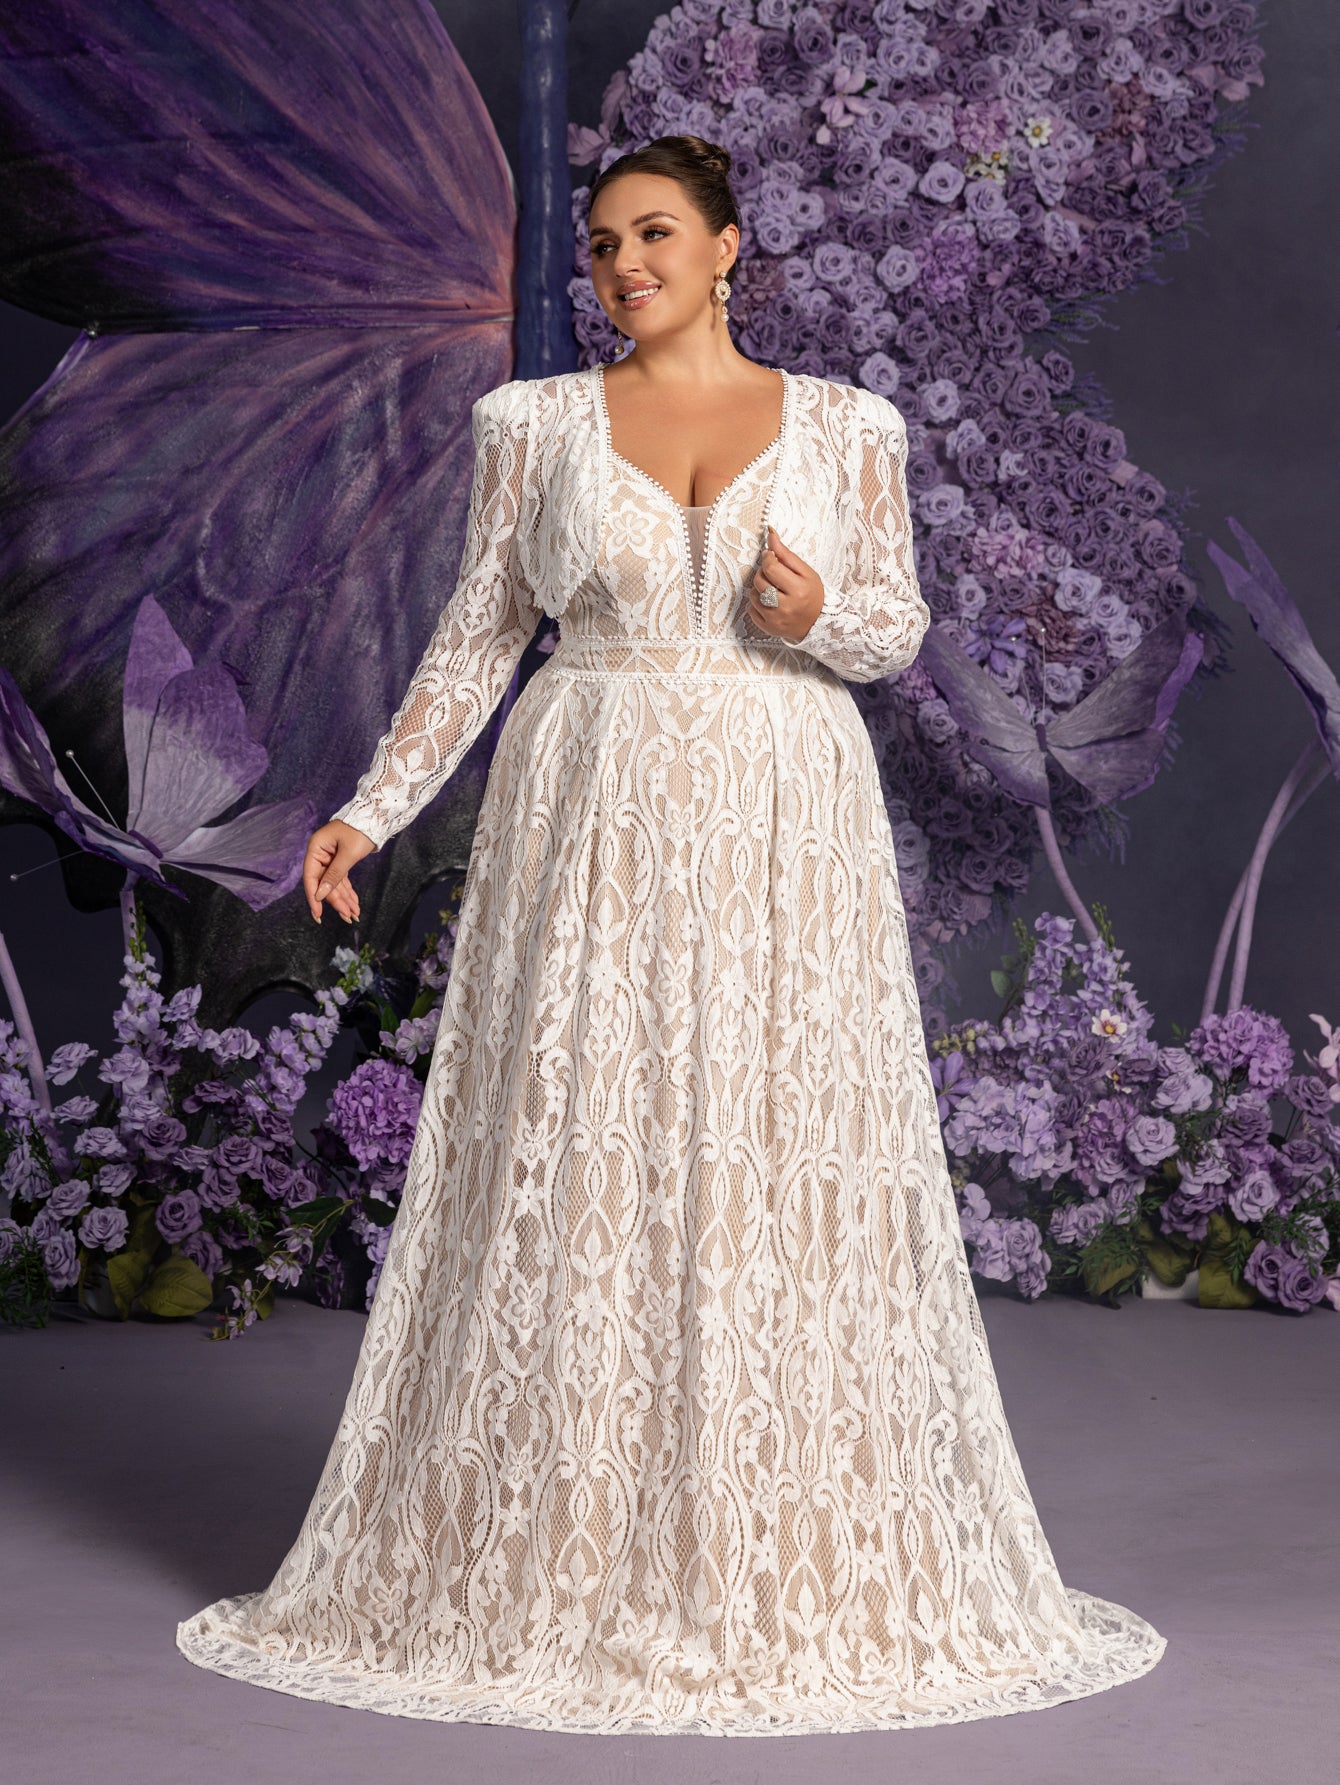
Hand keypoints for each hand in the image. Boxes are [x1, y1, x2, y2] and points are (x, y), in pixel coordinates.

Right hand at [303, 820, 375, 924]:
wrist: (376, 816)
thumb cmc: (361, 830)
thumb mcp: (348, 854)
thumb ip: (334, 875)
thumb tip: (320, 895)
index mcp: (317, 848)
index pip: (311, 877)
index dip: (314, 897)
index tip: (318, 914)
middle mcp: (321, 854)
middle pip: (324, 883)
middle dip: (336, 901)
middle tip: (348, 917)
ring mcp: (330, 858)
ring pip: (334, 884)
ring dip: (344, 899)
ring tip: (354, 915)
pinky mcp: (340, 861)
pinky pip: (341, 880)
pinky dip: (348, 891)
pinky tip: (354, 904)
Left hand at [746, 527, 823, 641]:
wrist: (817, 623)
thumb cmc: (812, 595)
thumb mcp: (805, 571)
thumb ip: (786, 553)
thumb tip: (770, 534)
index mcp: (798, 589)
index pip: (770, 567)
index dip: (767, 558)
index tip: (770, 556)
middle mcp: (786, 606)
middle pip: (759, 581)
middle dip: (763, 573)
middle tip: (774, 575)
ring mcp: (775, 619)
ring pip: (753, 595)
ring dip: (759, 589)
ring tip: (773, 590)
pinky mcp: (768, 628)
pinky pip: (751, 610)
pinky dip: (757, 604)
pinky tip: (770, 603)